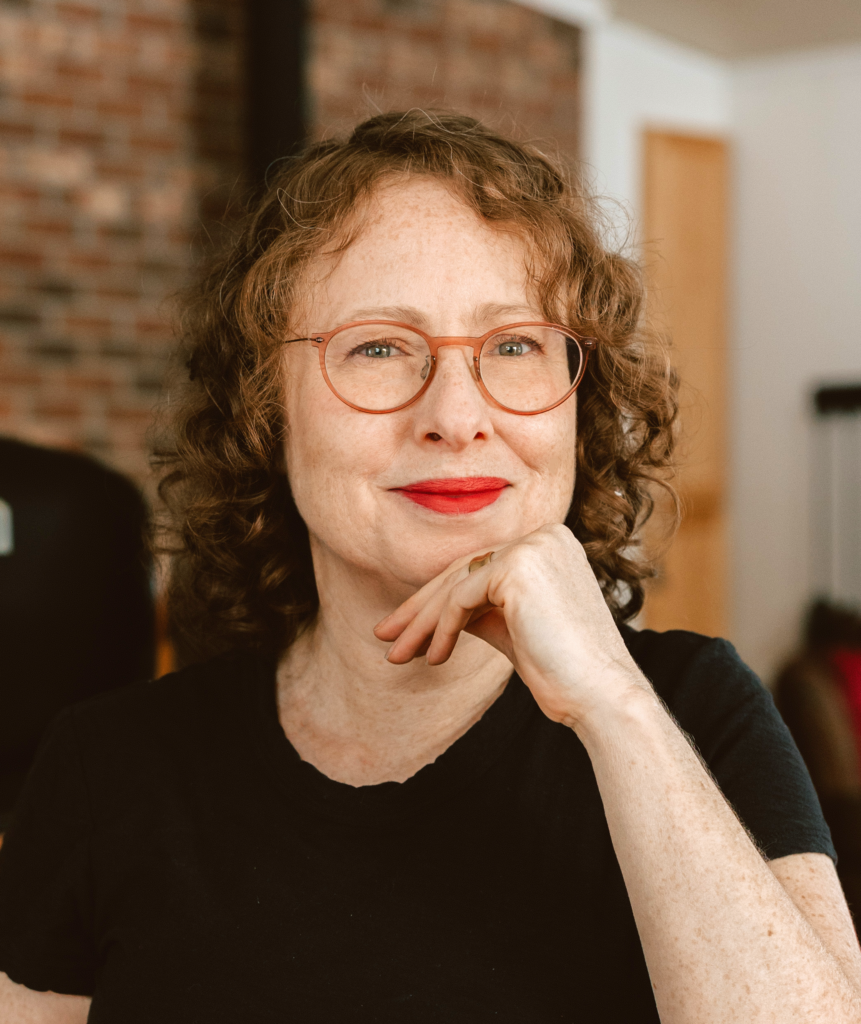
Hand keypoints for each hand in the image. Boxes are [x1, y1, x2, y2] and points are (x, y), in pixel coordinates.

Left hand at [374, 523, 650, 729]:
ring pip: (456, 582)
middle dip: (419, 608)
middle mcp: (546, 534)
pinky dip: (440, 628)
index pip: (479, 567)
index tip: (404, 628)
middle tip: (384, 636)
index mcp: (551, 543)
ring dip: (421, 622)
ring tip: (396, 655)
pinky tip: (433, 657)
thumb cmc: (562, 671)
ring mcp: (534, 546)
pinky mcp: (519, 565)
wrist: (601, 696)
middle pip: (463, 571)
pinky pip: (461, 596)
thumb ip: (480, 608)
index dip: (436, 599)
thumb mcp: (512, 628)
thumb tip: (434, 611)